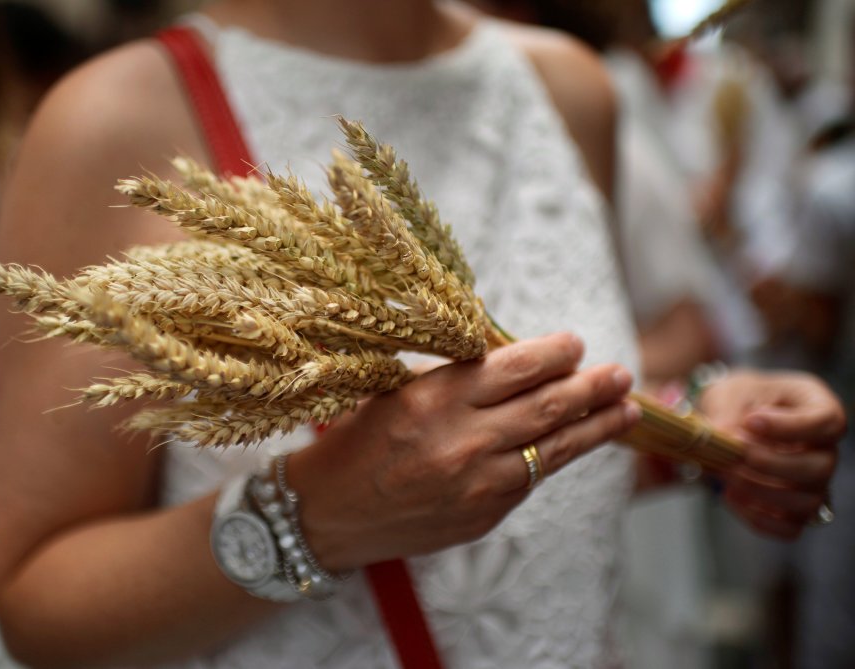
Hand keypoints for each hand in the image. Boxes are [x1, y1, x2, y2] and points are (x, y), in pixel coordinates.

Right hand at [288, 332, 639, 569]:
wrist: (327, 514)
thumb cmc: (357, 441)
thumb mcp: (396, 392)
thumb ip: (454, 377)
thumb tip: (518, 362)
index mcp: (434, 400)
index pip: (515, 368)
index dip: (554, 354)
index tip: (574, 344)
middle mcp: (461, 442)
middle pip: (547, 407)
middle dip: (592, 387)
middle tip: (620, 374)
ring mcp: (476, 486)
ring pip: (555, 450)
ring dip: (597, 427)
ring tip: (627, 410)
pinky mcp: (482, 517)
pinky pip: (531, 482)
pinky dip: (555, 458)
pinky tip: (575, 443)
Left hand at [699, 369, 845, 539]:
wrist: (726, 419)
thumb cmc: (738, 399)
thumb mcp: (730, 392)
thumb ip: (727, 411)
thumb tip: (721, 435)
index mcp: (817, 408)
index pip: (828, 422)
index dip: (791, 426)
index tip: (751, 420)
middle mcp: (823, 449)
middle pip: (819, 468)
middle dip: (771, 464)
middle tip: (734, 453)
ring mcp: (812, 482)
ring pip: (807, 502)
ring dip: (761, 492)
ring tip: (726, 474)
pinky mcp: (793, 509)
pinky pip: (789, 528)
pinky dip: (759, 518)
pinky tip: (730, 496)